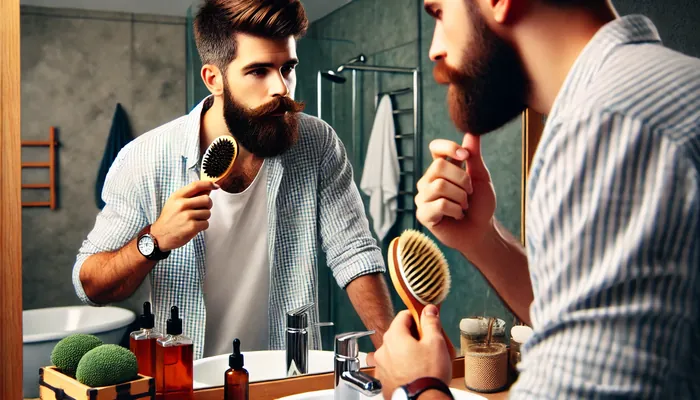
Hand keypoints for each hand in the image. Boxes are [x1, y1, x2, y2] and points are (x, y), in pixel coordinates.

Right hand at [151, 181, 217, 251]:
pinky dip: (202, 226)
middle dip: (208, 205)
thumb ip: (190, 195)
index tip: (215, 186)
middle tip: (201, 210)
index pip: (196, 185)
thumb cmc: (169, 218)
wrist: (159, 236)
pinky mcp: (191, 226)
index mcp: (177, 196)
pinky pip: (206, 223)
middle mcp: (182, 204)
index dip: (208, 184)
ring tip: (194, 220)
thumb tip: (208, 188)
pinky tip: (194, 227)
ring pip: (208, 213)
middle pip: (206, 199)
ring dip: (204, 218)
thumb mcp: (175, 203)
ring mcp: (187, 215)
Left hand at [374, 306, 451, 398]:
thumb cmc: (427, 374)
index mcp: (394, 336)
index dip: (418, 317)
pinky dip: (402, 366)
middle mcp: (383, 350)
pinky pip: (393, 366)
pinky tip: (415, 372)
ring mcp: (382, 366)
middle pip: (399, 334)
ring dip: (407, 352)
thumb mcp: (435, 342)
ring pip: (396, 351)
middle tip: (429, 343)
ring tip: (423, 361)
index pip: (404, 315)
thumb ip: (431, 323)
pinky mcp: (384, 380)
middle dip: (414, 336)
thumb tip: (429, 311)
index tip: (427, 322)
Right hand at [415, 134, 495, 252]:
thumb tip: (472, 131)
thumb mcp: (480, 177)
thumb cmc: (480, 205)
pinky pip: (438, 204)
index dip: (448, 147)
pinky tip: (457, 215)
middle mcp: (428, 181)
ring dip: (461, 197)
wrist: (482, 231)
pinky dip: (455, 210)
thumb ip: (474, 156)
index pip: (435, 148)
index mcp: (441, 169)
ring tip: (464, 206)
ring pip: (439, 186)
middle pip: (439, 167)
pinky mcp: (423, 215)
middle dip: (462, 180)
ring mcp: (423, 198)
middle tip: (469, 193)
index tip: (465, 156)